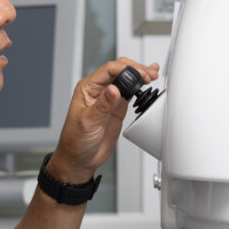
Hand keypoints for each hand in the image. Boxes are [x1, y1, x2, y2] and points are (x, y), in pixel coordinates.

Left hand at [48, 58, 159, 182]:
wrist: (81, 159)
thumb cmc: (76, 140)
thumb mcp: (88, 122)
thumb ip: (102, 105)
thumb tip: (114, 89)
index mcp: (87, 88)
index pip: (109, 70)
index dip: (126, 69)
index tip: (139, 74)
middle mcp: (99, 90)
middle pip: (119, 70)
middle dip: (136, 69)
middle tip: (149, 75)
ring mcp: (110, 98)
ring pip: (127, 79)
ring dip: (140, 76)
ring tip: (153, 75)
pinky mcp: (118, 108)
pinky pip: (131, 92)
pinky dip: (140, 87)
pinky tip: (147, 83)